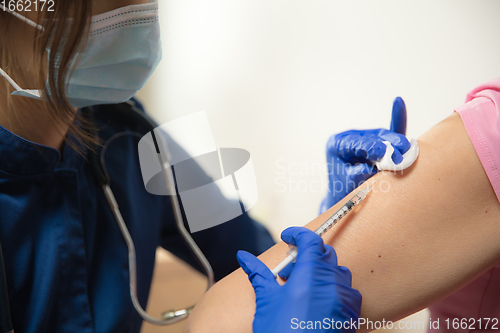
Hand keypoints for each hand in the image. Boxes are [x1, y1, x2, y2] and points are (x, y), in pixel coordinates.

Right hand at [237, 227, 361, 332]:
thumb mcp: (266, 302)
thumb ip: (258, 274)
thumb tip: (244, 257)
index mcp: (310, 276)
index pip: (311, 240)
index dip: (298, 234)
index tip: (288, 237)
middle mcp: (332, 283)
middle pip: (325, 253)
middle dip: (307, 254)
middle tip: (289, 269)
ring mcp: (345, 299)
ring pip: (337, 271)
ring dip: (320, 272)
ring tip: (302, 287)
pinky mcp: (352, 313)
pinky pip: (346, 290)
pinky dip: (331, 288)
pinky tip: (315, 302)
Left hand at [319, 97, 409, 213]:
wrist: (344, 197)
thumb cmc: (342, 191)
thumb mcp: (346, 184)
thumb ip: (355, 175)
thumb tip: (369, 169)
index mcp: (336, 145)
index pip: (356, 144)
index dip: (372, 147)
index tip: (385, 153)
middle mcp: (349, 138)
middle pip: (372, 137)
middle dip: (388, 143)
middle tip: (402, 151)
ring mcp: (363, 138)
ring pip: (383, 136)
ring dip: (396, 142)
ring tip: (407, 149)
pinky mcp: (376, 141)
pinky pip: (388, 132)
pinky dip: (396, 120)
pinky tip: (399, 104)